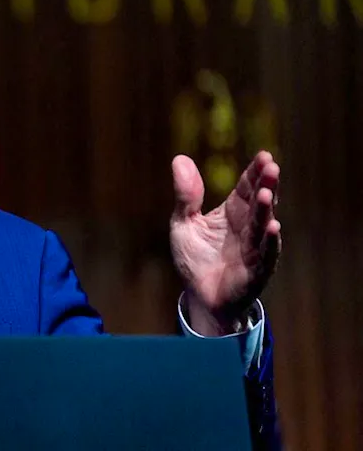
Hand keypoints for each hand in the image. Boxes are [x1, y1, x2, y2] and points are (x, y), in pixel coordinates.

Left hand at [170, 151, 280, 335]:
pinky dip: (270, 241)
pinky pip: (265, 253)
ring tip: (266, 193)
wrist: (199, 296)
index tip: (264, 156)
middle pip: (260, 201)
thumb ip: (186, 195)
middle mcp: (249, 226)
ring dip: (266, 209)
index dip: (255, 172)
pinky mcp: (256, 269)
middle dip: (266, 184)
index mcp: (233, 211)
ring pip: (263, 224)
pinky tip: (273, 227)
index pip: (247, 187)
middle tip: (271, 166)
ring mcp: (255, 247)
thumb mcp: (184, 223)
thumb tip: (179, 158)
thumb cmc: (195, 258)